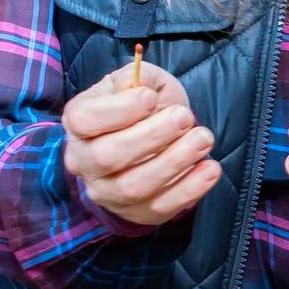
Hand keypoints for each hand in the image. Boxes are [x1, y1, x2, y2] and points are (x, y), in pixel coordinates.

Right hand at [62, 61, 221, 229]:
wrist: (153, 139)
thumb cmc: (143, 106)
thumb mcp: (140, 81)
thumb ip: (137, 77)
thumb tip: (139, 85)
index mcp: (78, 123)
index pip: (84, 120)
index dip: (118, 110)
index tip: (150, 97)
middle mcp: (84, 161)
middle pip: (108, 156)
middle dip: (152, 136)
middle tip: (184, 117)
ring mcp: (107, 191)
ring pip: (134, 186)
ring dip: (174, 162)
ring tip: (203, 139)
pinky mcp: (136, 212)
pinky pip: (160, 207)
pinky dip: (190, 189)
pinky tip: (210, 168)